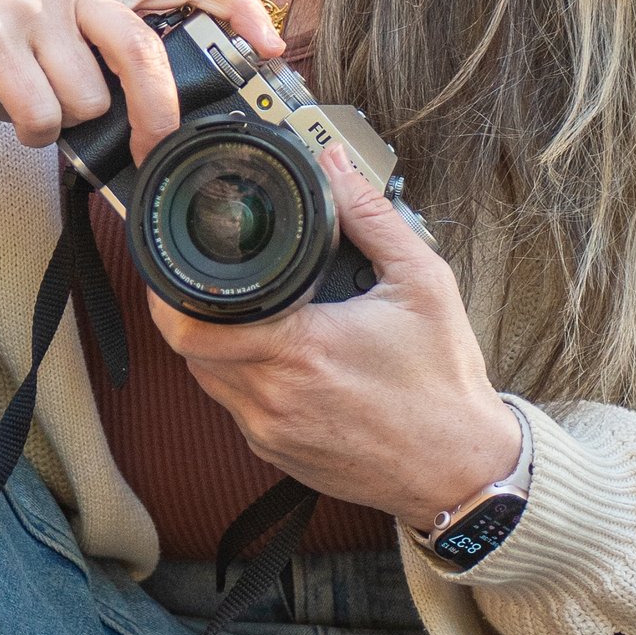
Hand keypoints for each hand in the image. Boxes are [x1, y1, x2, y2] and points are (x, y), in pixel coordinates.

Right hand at [0, 0, 283, 151]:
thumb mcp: (63, 32)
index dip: (238, 7)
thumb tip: (172, 113)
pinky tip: (10, 112)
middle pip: (144, 51)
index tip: (270, 47)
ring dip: (67, 124)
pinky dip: (32, 133)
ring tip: (35, 104)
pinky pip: (43, 115)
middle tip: (153, 148)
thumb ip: (111, 52)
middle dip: (156, 114)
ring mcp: (35, 8)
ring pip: (89, 99)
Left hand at [154, 144, 520, 528]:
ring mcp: (269, 432)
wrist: (462, 468)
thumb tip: (334, 166)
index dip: (173, 289)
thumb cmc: (444, 383)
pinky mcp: (276, 454)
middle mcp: (273, 398)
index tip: (182, 261)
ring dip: (215, 343)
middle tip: (217, 279)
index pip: (193, 322)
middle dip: (193, 308)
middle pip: (188, 347)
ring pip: (207, 379)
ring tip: (252, 313)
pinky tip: (277, 358)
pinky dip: (242, 378)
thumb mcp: (421, 283)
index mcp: (300, 350)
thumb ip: (370, 216)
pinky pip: (235, 408)